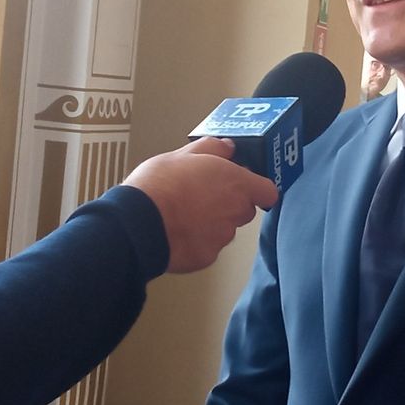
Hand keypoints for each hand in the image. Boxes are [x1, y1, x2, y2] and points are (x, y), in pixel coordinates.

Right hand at [123, 138, 278, 272]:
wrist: (137, 224)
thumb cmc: (158, 186)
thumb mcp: (181, 155)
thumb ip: (211, 149)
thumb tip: (227, 147)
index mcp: (235, 183)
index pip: (268, 191)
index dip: (258, 189)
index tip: (246, 185)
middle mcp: (235, 212)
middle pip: (244, 210)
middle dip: (230, 205)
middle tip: (203, 196)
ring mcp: (222, 237)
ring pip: (225, 230)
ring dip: (212, 224)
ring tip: (184, 214)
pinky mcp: (207, 257)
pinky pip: (207, 248)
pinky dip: (196, 242)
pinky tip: (176, 231)